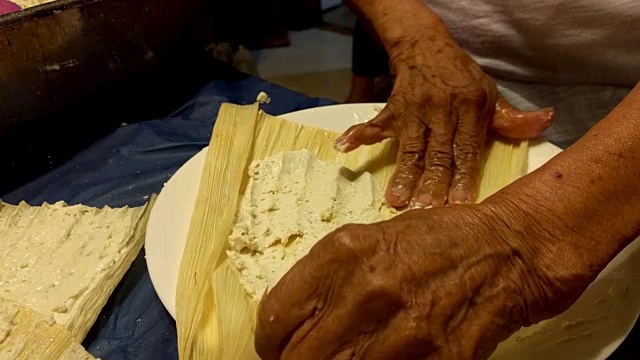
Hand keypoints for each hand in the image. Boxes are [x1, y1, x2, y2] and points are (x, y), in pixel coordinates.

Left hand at [255, 201, 593, 359]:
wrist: (507, 251)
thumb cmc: (435, 240)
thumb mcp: (368, 239)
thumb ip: (323, 277)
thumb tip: (287, 321)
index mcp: (344, 253)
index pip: (275, 317)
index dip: (270, 343)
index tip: (277, 348)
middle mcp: (369, 291)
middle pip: (299, 359)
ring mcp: (405, 332)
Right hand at [335, 25, 553, 207]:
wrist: (428, 48)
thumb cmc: (462, 78)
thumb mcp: (491, 94)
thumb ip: (512, 118)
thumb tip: (545, 124)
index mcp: (470, 107)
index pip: (467, 148)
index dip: (463, 176)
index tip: (459, 204)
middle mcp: (441, 110)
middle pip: (436, 153)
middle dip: (431, 182)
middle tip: (426, 210)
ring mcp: (413, 110)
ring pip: (408, 147)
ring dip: (402, 173)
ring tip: (395, 200)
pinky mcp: (392, 109)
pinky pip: (374, 124)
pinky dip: (358, 135)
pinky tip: (343, 147)